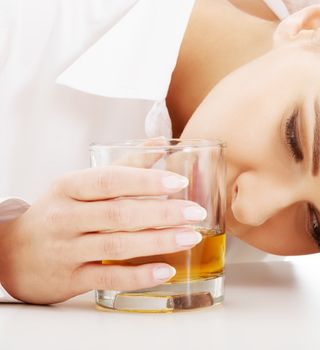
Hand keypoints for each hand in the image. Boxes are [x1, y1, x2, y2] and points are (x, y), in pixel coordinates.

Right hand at [0, 165, 206, 303]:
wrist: (9, 253)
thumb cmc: (56, 214)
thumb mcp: (79, 186)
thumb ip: (121, 166)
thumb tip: (159, 144)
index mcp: (68, 188)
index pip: (110, 181)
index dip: (145, 181)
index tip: (178, 182)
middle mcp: (65, 218)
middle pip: (118, 214)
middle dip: (162, 214)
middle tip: (196, 213)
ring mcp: (67, 250)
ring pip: (116, 246)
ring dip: (158, 242)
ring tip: (191, 237)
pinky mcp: (70, 279)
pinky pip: (108, 278)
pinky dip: (138, 276)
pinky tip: (165, 271)